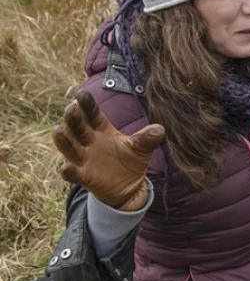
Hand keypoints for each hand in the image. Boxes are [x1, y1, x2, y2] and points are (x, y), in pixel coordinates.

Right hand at [52, 90, 164, 210]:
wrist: (129, 186)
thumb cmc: (131, 161)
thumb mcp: (142, 148)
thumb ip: (147, 138)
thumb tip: (160, 130)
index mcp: (102, 130)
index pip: (92, 114)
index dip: (87, 105)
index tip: (83, 94)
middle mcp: (89, 141)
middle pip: (77, 127)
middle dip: (73, 118)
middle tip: (72, 108)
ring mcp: (84, 158)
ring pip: (69, 146)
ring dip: (64, 139)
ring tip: (59, 130)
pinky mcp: (83, 176)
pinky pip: (73, 173)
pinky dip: (68, 170)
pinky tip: (66, 167)